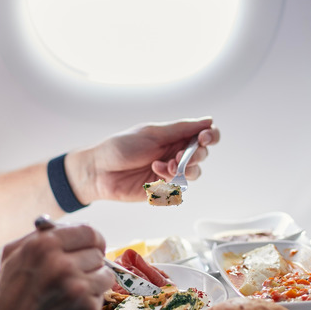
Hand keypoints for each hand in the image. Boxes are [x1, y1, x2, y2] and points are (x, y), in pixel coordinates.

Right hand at [0, 223, 112, 309]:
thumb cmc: (8, 299)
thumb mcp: (13, 255)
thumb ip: (40, 236)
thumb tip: (67, 226)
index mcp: (44, 244)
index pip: (88, 232)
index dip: (91, 241)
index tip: (90, 248)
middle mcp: (62, 263)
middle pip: (98, 253)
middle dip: (88, 264)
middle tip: (73, 276)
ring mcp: (76, 286)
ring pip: (105, 274)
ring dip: (93, 283)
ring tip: (72, 293)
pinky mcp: (86, 308)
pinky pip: (102, 296)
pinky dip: (90, 301)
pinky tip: (71, 307)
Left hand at [67, 117, 219, 203]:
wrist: (99, 171)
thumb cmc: (121, 147)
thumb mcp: (152, 133)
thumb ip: (181, 129)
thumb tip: (208, 120)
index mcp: (173, 136)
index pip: (203, 135)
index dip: (210, 136)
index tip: (205, 138)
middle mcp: (174, 153)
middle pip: (202, 155)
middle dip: (196, 155)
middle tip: (179, 155)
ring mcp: (169, 172)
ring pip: (194, 173)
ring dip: (185, 169)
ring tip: (166, 166)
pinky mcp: (163, 189)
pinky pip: (179, 187)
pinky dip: (171, 179)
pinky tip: (155, 172)